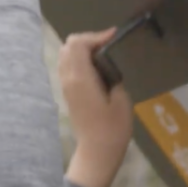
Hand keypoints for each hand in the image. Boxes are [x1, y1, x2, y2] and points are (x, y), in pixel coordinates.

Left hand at [59, 29, 133, 186]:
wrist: (97, 152)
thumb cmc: (113, 128)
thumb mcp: (122, 99)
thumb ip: (113, 77)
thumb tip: (108, 68)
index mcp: (80, 78)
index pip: (78, 43)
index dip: (95, 35)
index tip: (114, 36)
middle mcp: (68, 78)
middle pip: (69, 45)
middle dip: (88, 39)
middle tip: (108, 43)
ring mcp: (65, 86)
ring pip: (66, 55)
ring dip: (82, 49)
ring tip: (103, 53)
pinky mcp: (67, 93)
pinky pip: (68, 67)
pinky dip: (79, 60)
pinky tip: (96, 67)